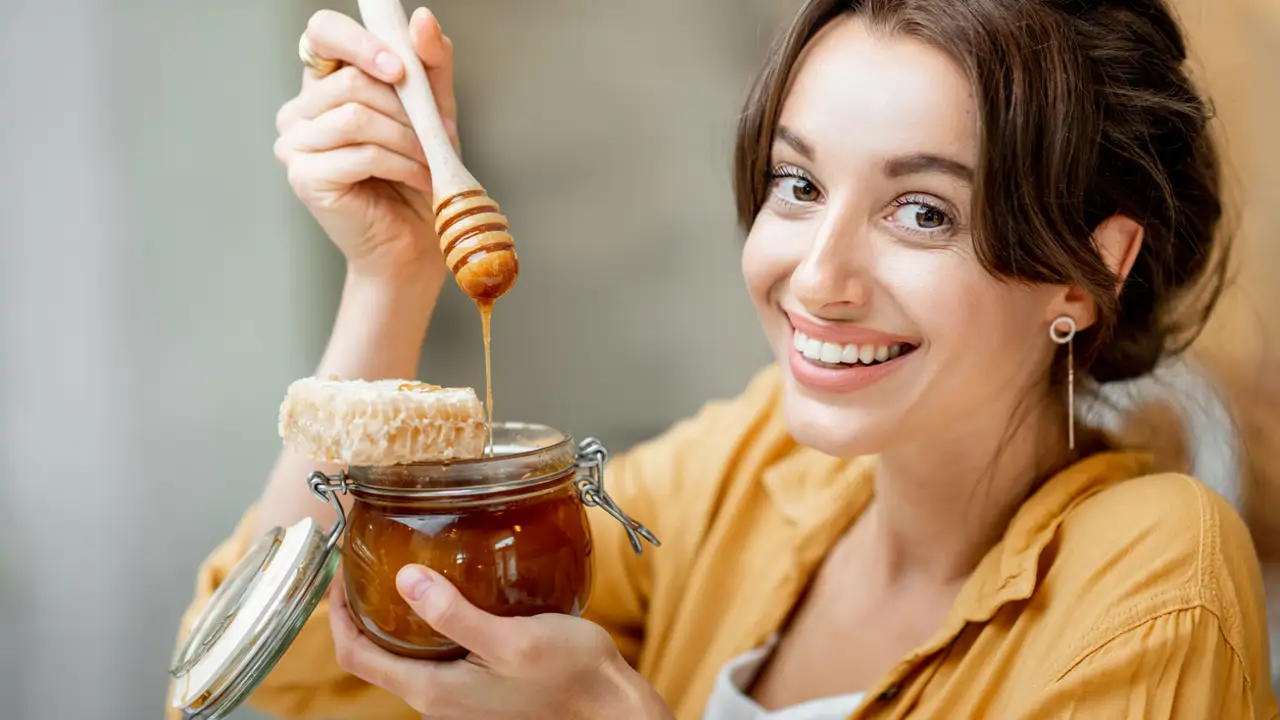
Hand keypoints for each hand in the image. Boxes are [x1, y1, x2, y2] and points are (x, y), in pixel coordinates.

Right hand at [274, 7, 458, 281]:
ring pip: (356, 116)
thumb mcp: (433, 110)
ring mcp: (295, 144)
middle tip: (436, 134)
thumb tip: (421, 18)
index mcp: (324, 84)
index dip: (360, 41)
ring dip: (406, 138)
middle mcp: (300, 110)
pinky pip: (360, 152)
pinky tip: (417, 177)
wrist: (414, 242)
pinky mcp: (305, 177)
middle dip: (406, 108)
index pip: (323, 32)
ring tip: (428, 159)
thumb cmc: (418, 174)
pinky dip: (400, 163)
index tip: (401, 68)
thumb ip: (429, 64)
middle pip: (351, 80)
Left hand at [329, 565, 673, 719]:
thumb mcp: (512, 639)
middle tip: (363, 560)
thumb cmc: (572, 677)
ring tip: (401, 568)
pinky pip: (434, 657)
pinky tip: (448, 594)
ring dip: (391, 617)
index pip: (357, 656)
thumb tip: (405, 579)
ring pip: (404, 657)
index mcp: (436, 691)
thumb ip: (455, 613)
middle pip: (373, 657)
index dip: (337, 613)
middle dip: (359, 609)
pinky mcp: (478, 691)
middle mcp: (438, 701)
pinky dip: (424, 625)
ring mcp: (458, 699)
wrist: (611, 709)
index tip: (337, 569)